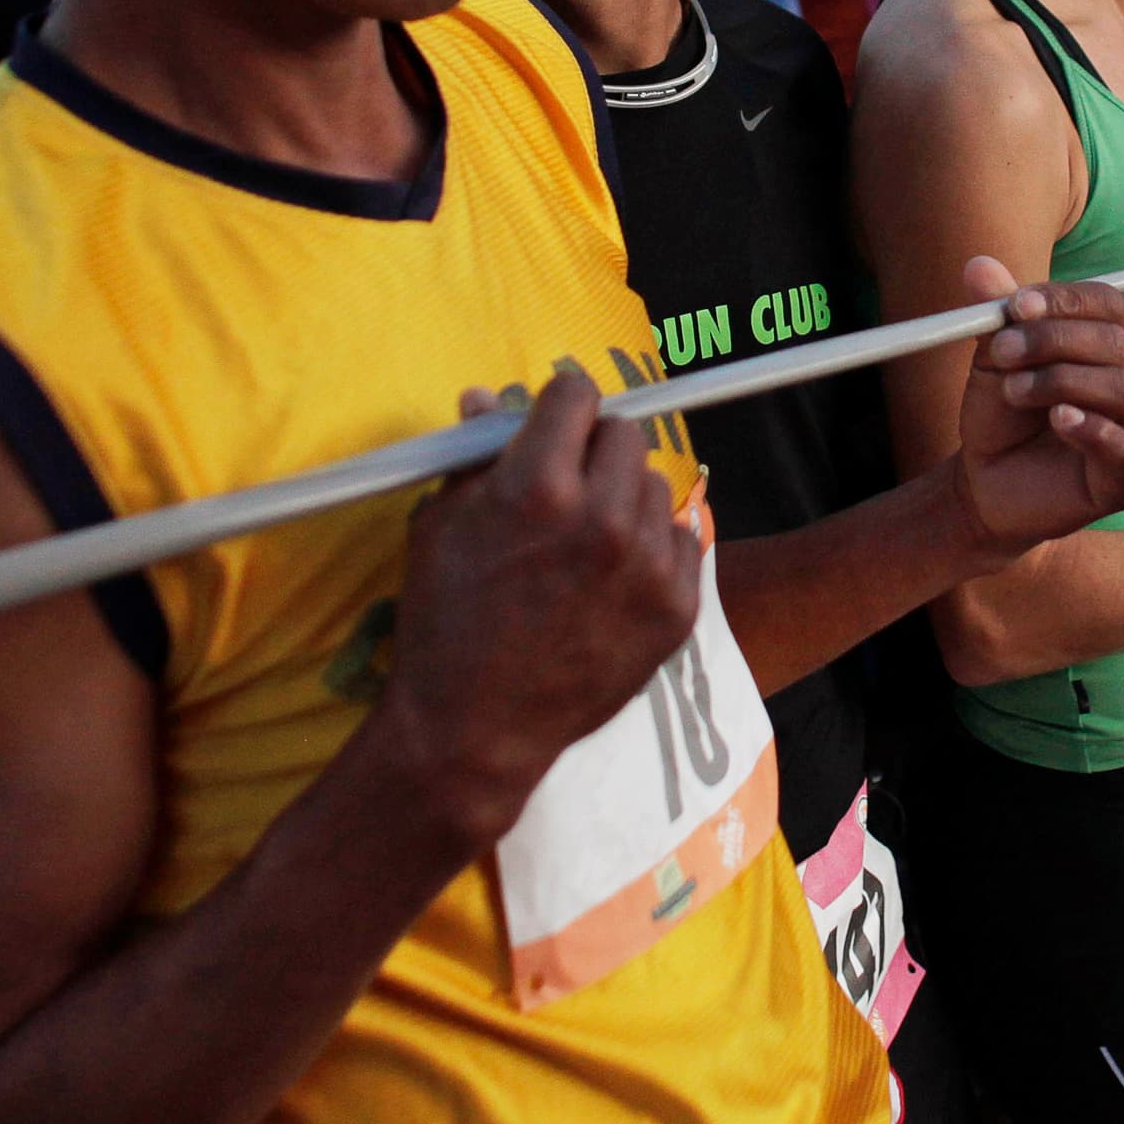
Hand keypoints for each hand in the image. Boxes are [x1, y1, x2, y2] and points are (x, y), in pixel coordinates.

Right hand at [382, 364, 703, 835]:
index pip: (576, 393)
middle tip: (567, 486)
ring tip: (587, 541)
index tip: (551, 425)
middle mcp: (604, 519)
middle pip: (625, 434)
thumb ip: (475, 455)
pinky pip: (684, 540)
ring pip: (656, 486)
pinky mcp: (678, 609)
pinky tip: (613, 577)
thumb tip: (490, 397)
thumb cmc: (444, 623)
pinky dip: (653, 548)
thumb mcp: (440, 525)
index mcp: (538, 487)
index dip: (558, 405)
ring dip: (624, 498)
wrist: (473, 730)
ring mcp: (649, 568)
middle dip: (592, 449)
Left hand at [946, 257, 1123, 553]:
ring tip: (1013, 391)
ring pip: (1123, 390)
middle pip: (1118, 344)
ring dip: (1061, 381)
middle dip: (1055, 339)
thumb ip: (996, 314)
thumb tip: (978, 265)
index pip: (1109, 305)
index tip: (1015, 305)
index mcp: (1112, 347)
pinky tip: (1059, 419)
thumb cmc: (1000, 416)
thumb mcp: (994, 360)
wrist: (985, 484)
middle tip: (1003, 351)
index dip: (1064, 300)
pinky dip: (1093, 428)